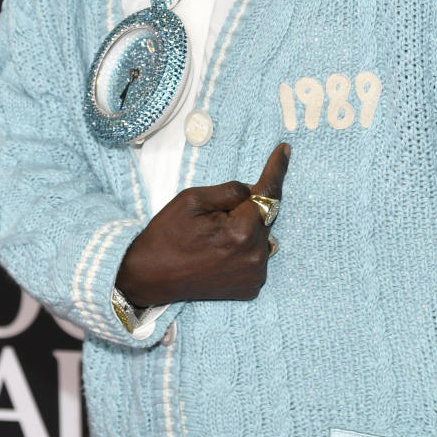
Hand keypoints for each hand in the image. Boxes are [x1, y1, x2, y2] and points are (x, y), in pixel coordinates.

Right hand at [115, 142, 289, 307]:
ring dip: (246, 228)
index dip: (277, 169)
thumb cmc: (168, 235)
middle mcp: (255, 255)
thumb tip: (253, 190)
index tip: (285, 150)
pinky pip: (256, 256)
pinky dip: (245, 248)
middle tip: (215, 215)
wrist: (151, 276)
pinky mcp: (251, 287)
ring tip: (214, 238)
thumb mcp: (192, 198)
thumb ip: (230, 190)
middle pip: (264, 215)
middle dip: (246, 207)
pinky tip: (220, 252)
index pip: (268, 192)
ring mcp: (255, 274)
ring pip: (262, 235)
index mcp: (242, 232)